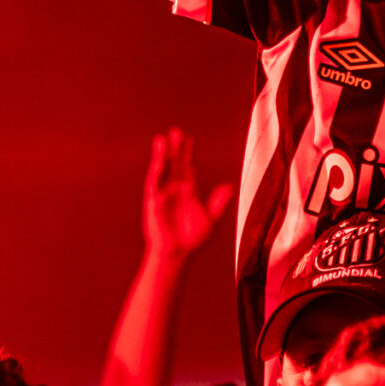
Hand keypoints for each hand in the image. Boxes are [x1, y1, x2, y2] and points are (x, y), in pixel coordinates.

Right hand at [139, 129, 233, 262]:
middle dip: (176, 149)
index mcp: (189, 191)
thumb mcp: (211, 219)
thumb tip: (230, 186)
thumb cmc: (193, 238)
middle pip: (176, 164)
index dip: (189, 153)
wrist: (178, 253)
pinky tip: (159, 161)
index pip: (189, 168)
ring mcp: (164, 194)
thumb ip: (219, 203)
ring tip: (163, 139)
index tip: (190, 139)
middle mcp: (176, 189)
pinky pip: (154, 183)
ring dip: (163, 155)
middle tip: (177, 132)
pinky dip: (156, 171)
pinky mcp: (154, 202)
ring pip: (163, 170)